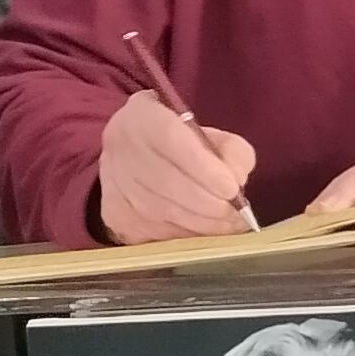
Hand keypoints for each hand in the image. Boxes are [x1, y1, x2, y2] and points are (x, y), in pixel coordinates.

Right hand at [97, 96, 257, 244]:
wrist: (130, 153)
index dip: (205, 170)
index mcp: (144, 119)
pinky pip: (160, 235)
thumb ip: (232, 150)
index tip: (232, 188)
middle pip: (170, 185)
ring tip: (229, 222)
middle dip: (212, 205)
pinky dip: (188, 236)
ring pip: (167, 215)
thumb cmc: (177, 142)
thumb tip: (237, 180)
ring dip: (205, 225)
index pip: (173, 142)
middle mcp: (122, 152)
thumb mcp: (208, 132)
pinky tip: (202, 228)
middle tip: (238, 212)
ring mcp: (116, 188)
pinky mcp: (116, 217)